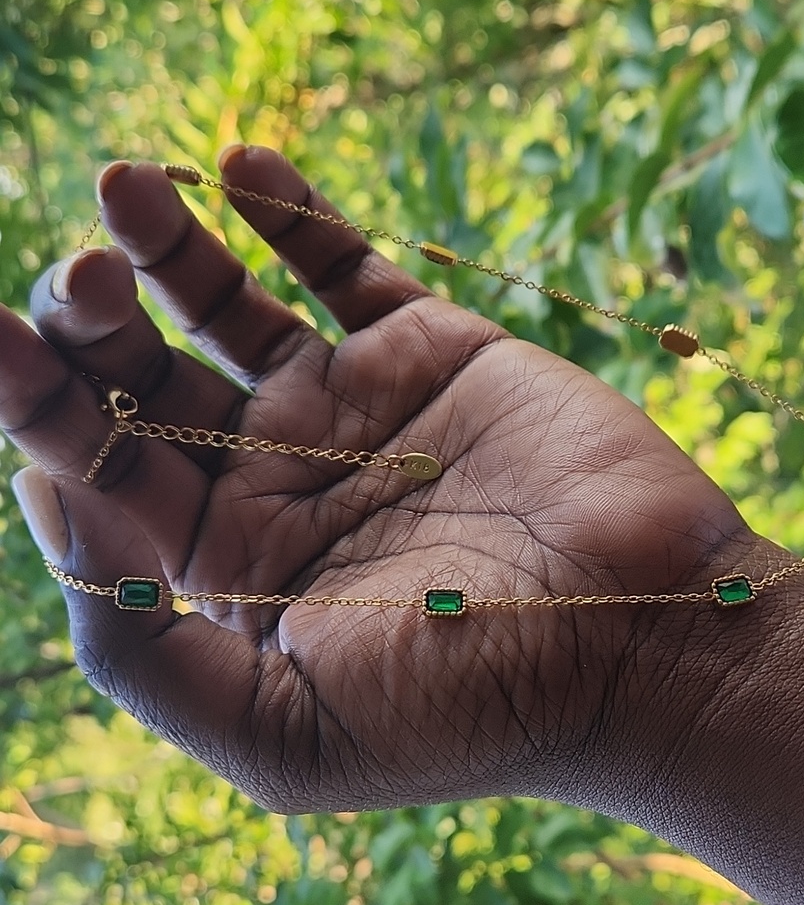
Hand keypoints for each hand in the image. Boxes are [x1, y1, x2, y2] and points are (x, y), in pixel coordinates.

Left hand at [3, 146, 752, 813]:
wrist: (640, 642)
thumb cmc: (473, 704)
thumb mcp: (283, 733)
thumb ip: (147, 659)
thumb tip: (66, 521)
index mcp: (230, 574)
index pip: (96, 482)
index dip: (38, 417)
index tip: (5, 355)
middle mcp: (277, 485)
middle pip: (146, 384)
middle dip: (90, 323)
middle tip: (78, 275)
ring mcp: (354, 410)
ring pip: (229, 310)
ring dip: (164, 246)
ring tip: (121, 188)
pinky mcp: (430, 354)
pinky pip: (344, 267)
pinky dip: (289, 215)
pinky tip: (239, 170)